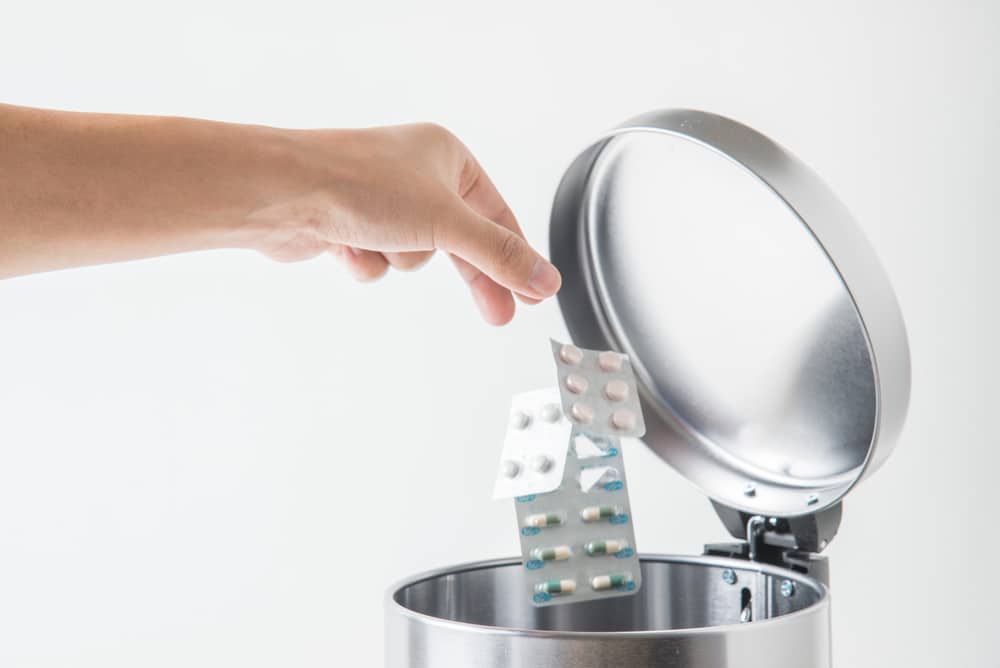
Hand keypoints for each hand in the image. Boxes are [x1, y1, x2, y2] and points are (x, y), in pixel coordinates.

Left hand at [248, 123, 561, 324]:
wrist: (280, 191)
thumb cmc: (360, 184)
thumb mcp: (448, 223)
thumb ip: (499, 255)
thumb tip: (546, 279)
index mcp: (446, 156)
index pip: (497, 214)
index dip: (517, 257)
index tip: (536, 293)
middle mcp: (415, 174)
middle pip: (460, 240)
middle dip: (473, 277)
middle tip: (501, 315)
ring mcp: (381, 200)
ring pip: (413, 254)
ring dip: (398, 257)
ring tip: (377, 240)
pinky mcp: (351, 223)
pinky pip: (378, 261)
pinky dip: (365, 260)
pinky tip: (347, 245)